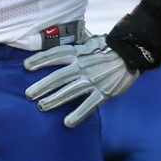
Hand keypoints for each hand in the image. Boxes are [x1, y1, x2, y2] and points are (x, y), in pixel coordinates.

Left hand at [23, 35, 139, 127]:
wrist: (133, 53)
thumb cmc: (111, 48)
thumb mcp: (93, 41)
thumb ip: (80, 43)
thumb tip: (71, 37)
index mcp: (80, 53)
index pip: (56, 55)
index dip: (40, 60)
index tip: (26, 66)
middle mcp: (84, 66)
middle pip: (58, 77)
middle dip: (42, 86)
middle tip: (29, 94)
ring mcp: (93, 80)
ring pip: (69, 92)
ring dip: (54, 100)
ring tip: (42, 107)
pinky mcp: (104, 92)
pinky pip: (88, 105)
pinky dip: (77, 115)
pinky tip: (67, 123)